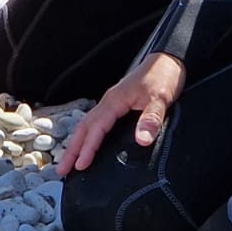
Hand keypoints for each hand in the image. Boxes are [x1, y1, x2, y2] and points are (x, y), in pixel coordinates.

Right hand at [58, 53, 185, 176]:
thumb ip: (151, 118)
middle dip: (72, 149)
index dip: (88, 148)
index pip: (96, 127)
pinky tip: (89, 145)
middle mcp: (109, 102)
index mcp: (115, 100)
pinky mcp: (118, 105)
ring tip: (69, 162)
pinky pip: (97, 122)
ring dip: (77, 143)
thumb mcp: (161, 98)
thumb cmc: (163, 76)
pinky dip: (88, 136)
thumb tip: (142, 140)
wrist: (169, 60)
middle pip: (84, 127)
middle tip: (62, 170)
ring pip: (88, 125)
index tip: (81, 166)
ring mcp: (112, 103)